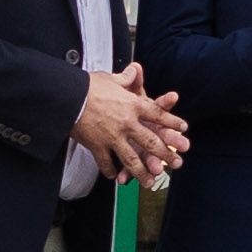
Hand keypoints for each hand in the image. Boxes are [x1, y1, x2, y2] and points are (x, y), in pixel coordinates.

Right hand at [74, 63, 187, 182]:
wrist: (68, 97)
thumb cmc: (88, 86)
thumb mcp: (111, 78)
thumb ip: (126, 78)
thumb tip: (135, 70)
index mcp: (133, 105)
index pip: (158, 114)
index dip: (172, 122)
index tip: (183, 128)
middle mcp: (127, 123)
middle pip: (151, 142)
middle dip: (165, 154)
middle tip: (175, 163)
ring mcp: (113, 137)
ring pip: (132, 159)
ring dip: (142, 172)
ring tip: (150, 182)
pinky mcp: (97, 146)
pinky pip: (106, 162)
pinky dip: (110, 171)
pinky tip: (114, 176)